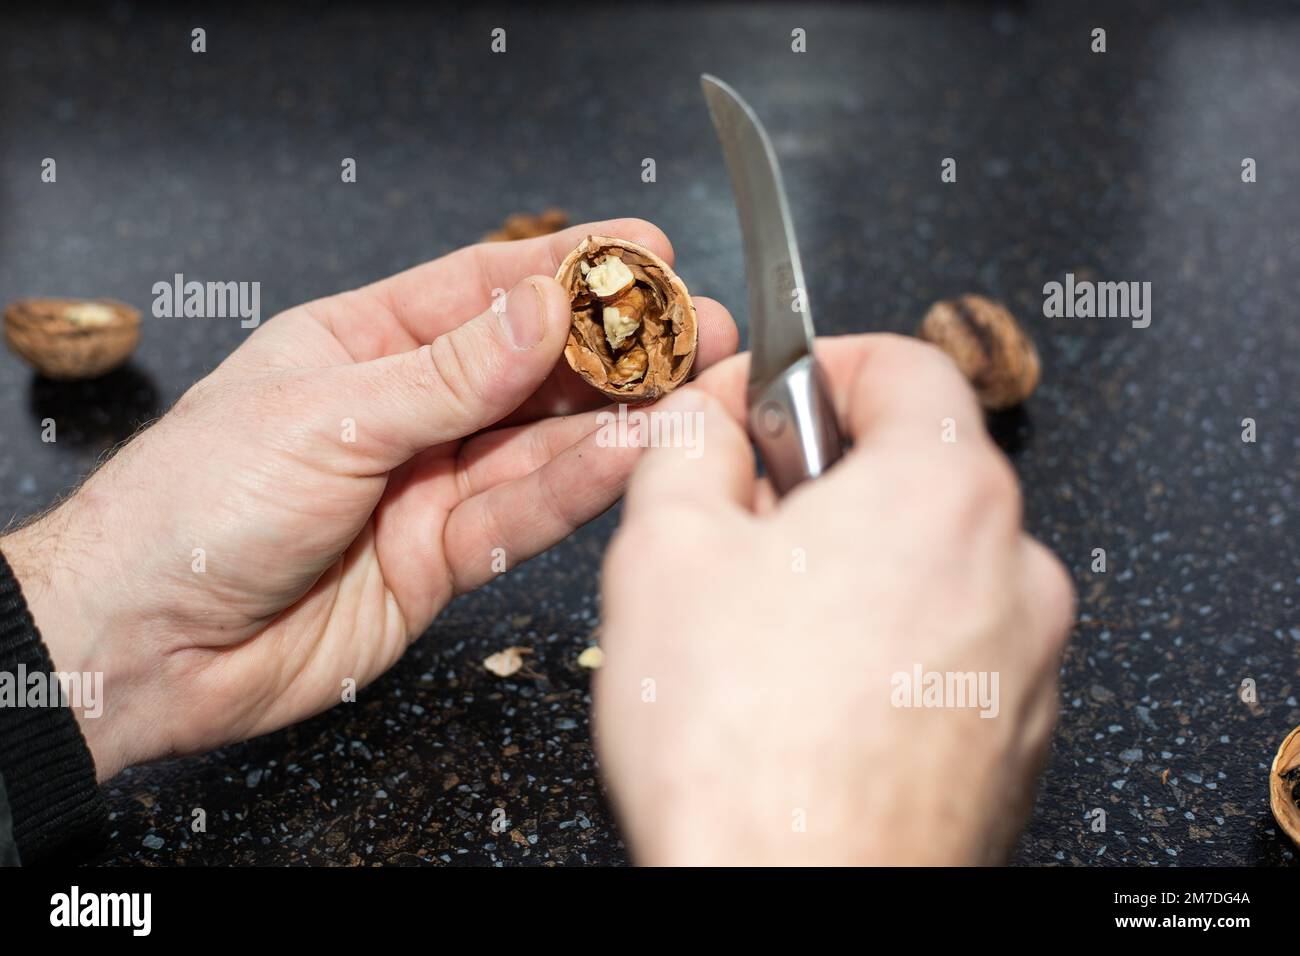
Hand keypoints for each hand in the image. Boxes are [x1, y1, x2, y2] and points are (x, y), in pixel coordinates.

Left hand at [1, 219, 737, 780]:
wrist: (147, 646)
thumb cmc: (193, 509)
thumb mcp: (326, 415)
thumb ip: (447, 374)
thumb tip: (540, 308)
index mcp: (361, 343)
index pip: (482, 288)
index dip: (568, 267)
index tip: (644, 250)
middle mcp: (406, 411)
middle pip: (529, 369)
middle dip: (613, 348)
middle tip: (694, 329)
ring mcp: (428, 486)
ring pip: (540, 445)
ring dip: (612, 420)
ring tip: (684, 393)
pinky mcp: (443, 560)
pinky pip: (522, 516)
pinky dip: (576, 489)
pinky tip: (624, 456)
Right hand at [593, 334, 1074, 864]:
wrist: (796, 905)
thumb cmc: (738, 743)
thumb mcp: (665, 546)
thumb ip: (687, 442)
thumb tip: (707, 415)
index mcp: (942, 490)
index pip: (903, 364)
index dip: (817, 366)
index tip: (764, 403)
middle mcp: (1013, 567)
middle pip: (918, 467)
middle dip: (822, 478)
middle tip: (739, 529)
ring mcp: (1026, 660)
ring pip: (932, 563)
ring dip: (855, 566)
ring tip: (764, 631)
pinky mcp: (1013, 736)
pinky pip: (951, 647)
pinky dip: (888, 642)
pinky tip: (810, 698)